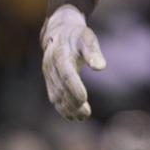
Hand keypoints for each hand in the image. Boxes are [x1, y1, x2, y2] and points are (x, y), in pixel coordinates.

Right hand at [41, 5, 106, 120]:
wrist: (58, 32)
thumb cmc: (77, 36)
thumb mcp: (87, 38)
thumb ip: (93, 52)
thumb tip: (101, 67)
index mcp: (60, 55)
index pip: (66, 74)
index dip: (74, 87)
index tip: (83, 99)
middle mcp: (51, 66)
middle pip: (61, 88)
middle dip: (72, 102)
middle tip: (86, 114)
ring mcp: (48, 75)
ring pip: (56, 95)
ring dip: (67, 108)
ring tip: (82, 117)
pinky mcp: (49, 81)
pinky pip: (54, 96)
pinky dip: (62, 108)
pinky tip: (73, 116)